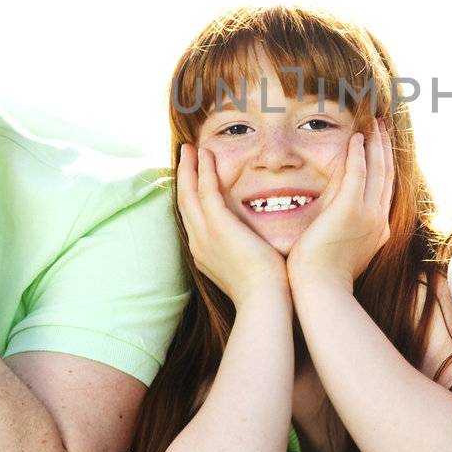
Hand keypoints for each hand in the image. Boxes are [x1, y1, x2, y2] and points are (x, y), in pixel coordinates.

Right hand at [176, 144, 288, 304]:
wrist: (265, 302)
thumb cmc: (267, 290)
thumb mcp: (250, 268)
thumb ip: (248, 252)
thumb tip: (260, 243)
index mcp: (205, 254)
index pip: (194, 219)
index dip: (191, 197)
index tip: (194, 179)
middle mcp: (198, 243)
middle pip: (184, 203)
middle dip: (184, 178)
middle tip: (185, 157)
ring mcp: (204, 234)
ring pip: (189, 193)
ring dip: (190, 168)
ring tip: (190, 149)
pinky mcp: (217, 225)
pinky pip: (206, 190)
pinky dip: (204, 171)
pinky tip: (206, 155)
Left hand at [286, 122, 394, 289]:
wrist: (321, 291)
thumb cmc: (323, 277)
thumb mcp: (342, 250)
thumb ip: (344, 229)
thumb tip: (335, 217)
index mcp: (379, 229)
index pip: (385, 189)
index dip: (385, 165)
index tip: (381, 147)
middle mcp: (379, 219)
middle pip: (387, 175)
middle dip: (385, 148)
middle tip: (382, 126)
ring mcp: (368, 214)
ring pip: (378, 169)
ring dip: (376, 144)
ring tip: (374, 123)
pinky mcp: (350, 209)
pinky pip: (358, 173)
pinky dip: (359, 153)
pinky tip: (356, 137)